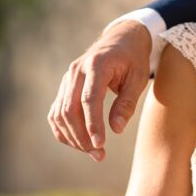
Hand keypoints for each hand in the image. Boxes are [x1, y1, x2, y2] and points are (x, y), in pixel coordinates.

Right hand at [48, 20, 151, 160]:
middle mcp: (76, 71)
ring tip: (93, 152)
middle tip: (99, 155)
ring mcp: (67, 79)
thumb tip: (116, 129)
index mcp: (96, 65)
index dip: (92, 124)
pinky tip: (79, 143)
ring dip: (73, 137)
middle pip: (70, 109)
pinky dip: (64, 130)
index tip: (100, 145)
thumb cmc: (133, 59)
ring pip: (60, 113)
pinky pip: (57, 112)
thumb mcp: (138, 78)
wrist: (121, 40)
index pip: (89, 99)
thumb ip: (127, 102)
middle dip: (82, 136)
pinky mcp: (65, 87)